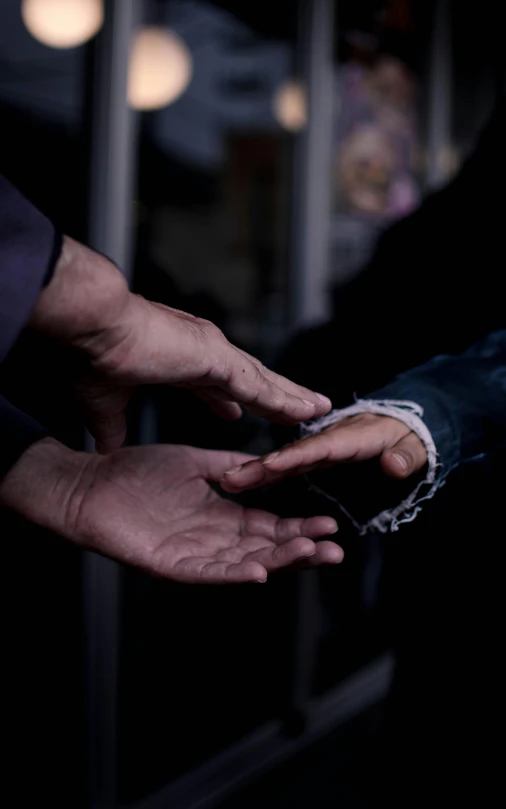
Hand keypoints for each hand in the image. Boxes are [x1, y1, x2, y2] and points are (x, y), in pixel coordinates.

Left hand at [0, 439, 341, 582]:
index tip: (329, 522)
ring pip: (244, 563)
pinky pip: (206, 573)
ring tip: (311, 554)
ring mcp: (192, 554)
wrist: (90, 483)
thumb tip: (268, 463)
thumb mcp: (195, 463)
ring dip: (278, 562)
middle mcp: (212, 538)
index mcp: (220, 514)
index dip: (299, 526)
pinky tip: (259, 572)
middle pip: (265, 549)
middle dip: (301, 549)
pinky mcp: (169, 565)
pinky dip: (232, 574)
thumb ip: (231, 466)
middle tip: (336, 549)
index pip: (269, 526)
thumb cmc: (137, 472)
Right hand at [30, 237, 330, 451]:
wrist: (94, 328)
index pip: (211, 382)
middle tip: (298, 410)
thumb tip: (107, 446)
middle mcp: (202, 350)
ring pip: (263, 380)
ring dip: (290, 396)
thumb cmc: (95, 355)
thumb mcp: (105, 402)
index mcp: (179, 357)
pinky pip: (261, 386)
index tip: (234, 414)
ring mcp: (214, 352)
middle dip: (273, 395)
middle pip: (249, 379)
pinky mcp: (219, 359)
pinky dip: (285, 399)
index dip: (224, 400)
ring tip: (318, 409)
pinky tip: (307, 410)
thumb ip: (113, 425)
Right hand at [221, 412, 427, 492]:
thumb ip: (406, 455)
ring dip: (257, 472)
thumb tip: (394, 465)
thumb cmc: (410, 435)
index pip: (320, 448)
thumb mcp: (418, 445)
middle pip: (292, 455)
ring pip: (285, 463)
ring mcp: (320, 450)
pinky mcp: (317, 459)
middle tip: (230, 479)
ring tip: (228, 482)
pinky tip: (245, 482)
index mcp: (353, 437)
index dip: (295, 457)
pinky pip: (290, 468)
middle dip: (261, 467)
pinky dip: (267, 475)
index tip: (269, 466)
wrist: (403, 426)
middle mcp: (329, 442)